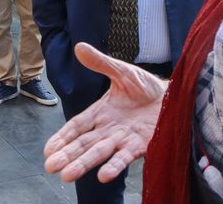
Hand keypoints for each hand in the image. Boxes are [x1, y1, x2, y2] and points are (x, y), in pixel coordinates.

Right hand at [44, 43, 166, 182]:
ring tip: (67, 175)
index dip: (62, 138)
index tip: (48, 150)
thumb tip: (79, 47)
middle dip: (67, 155)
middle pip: (83, 144)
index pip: (76, 127)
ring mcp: (123, 139)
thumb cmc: (145, 86)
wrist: (174, 97)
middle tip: (50, 167)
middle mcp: (108, 129)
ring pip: (99, 153)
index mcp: (100, 113)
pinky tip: (103, 176)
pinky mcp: (140, 146)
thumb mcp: (121, 71)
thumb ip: (101, 63)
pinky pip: (125, 158)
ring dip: (84, 164)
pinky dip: (114, 167)